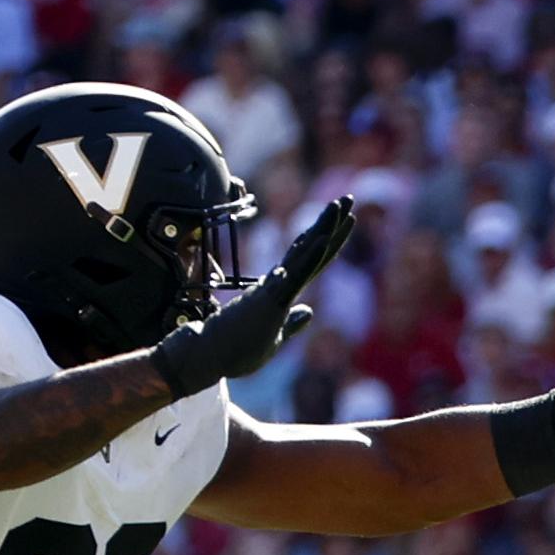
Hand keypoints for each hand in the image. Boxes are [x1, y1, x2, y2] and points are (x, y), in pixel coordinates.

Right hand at [154, 196, 352, 397]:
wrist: (205, 356)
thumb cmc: (235, 349)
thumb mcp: (274, 336)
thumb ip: (291, 323)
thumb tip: (308, 312)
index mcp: (282, 290)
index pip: (311, 260)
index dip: (329, 240)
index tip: (347, 220)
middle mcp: (279, 283)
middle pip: (312, 248)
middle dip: (331, 223)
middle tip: (348, 198)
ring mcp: (274, 287)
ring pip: (305, 252)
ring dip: (325, 228)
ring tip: (340, 205)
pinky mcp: (269, 298)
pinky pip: (294, 274)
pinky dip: (309, 256)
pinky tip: (324, 239)